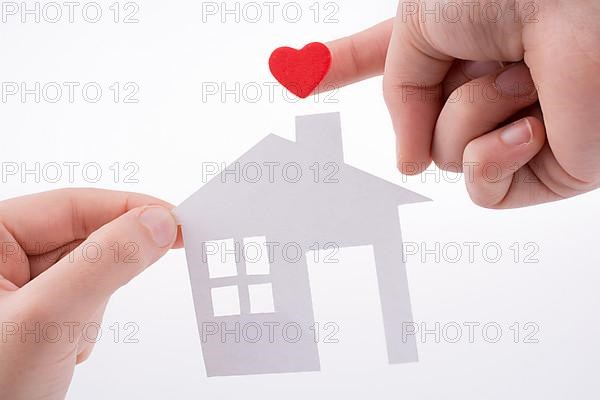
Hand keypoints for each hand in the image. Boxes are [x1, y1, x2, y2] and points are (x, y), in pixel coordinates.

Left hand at [0, 189, 180, 399]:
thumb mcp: (48, 318)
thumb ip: (106, 263)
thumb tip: (158, 223)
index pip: (73, 205)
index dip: (129, 210)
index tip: (175, 221)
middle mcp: (2, 258)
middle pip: (84, 238)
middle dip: (104, 274)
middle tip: (116, 294)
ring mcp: (19, 287)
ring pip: (89, 271)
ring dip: (93, 305)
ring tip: (66, 341)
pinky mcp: (37, 313)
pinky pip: (84, 299)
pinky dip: (87, 323)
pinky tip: (65, 349)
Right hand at [320, 0, 599, 207]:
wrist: (578, 5)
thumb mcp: (415, 25)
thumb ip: (393, 91)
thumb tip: (407, 164)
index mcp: (451, 43)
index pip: (391, 69)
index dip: (343, 69)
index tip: (298, 76)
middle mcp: (479, 84)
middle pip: (417, 121)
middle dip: (426, 94)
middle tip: (485, 56)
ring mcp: (509, 126)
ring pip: (440, 158)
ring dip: (468, 115)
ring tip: (520, 74)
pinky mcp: (543, 166)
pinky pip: (481, 189)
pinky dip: (492, 157)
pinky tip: (531, 125)